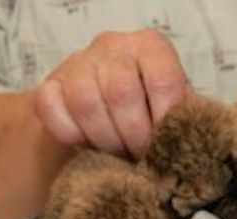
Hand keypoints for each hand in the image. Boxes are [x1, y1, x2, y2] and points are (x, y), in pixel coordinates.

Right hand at [35, 29, 186, 158]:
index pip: (162, 80)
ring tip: (118, 154)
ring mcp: (78, 61)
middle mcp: (114, 46)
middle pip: (120, 92)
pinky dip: (72, 136)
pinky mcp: (50, 83)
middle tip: (140, 155)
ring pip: (85, 103)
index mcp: (152, 47)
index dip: (164, 120)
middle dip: (133, 136)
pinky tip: (89, 145)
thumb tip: (187, 138)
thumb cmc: (150, 113)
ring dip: (104, 139)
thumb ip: (182, 118)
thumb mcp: (175, 110)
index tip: (165, 144)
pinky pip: (52, 110)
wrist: (108, 115)